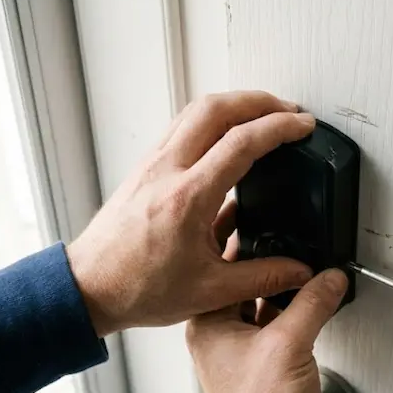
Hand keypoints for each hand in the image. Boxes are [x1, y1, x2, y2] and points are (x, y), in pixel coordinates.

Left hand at [67, 91, 316, 335]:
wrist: (90, 289)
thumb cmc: (137, 288)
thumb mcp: (211, 291)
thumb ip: (263, 278)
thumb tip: (298, 270)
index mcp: (188, 197)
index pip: (242, 142)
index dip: (279, 127)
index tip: (303, 125)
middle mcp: (168, 170)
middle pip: (216, 108)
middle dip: (259, 101)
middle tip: (287, 111)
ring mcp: (153, 164)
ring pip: (195, 110)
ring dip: (234, 104)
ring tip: (261, 114)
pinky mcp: (145, 168)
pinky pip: (181, 125)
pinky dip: (211, 118)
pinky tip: (225, 135)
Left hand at [186, 267, 347, 392]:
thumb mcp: (288, 345)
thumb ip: (311, 303)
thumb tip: (328, 277)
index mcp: (209, 325)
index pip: (230, 273)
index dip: (258, 253)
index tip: (284, 238)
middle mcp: (224, 337)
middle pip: (251, 287)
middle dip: (278, 271)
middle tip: (302, 253)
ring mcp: (248, 353)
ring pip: (270, 307)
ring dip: (292, 295)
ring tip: (315, 278)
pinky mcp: (271, 367)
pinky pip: (286, 329)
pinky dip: (303, 317)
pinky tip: (321, 308)